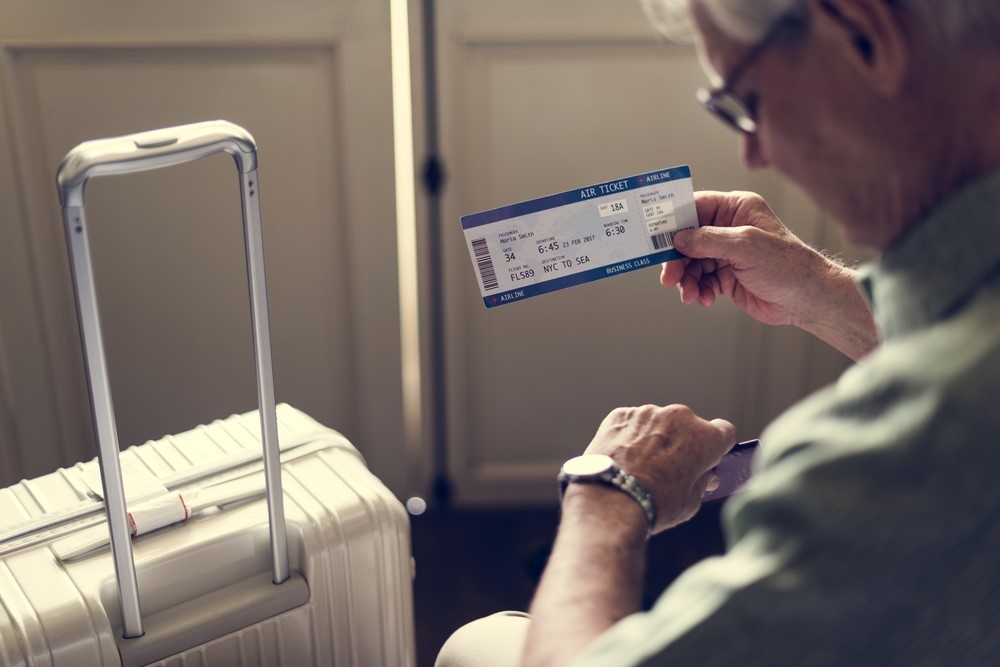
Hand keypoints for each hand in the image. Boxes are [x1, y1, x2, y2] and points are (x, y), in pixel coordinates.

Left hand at [581, 404, 735, 532]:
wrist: (610, 500)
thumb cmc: (655, 504)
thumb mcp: (691, 502)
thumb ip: (703, 483)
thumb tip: (706, 476)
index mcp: (705, 438)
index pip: (724, 432)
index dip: (717, 447)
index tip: (708, 458)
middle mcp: (679, 417)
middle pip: (688, 426)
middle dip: (683, 442)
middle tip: (669, 467)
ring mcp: (648, 413)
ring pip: (658, 423)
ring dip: (655, 437)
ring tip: (640, 465)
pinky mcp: (621, 414)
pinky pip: (632, 423)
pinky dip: (630, 436)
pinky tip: (622, 458)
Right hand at [661, 191, 834, 324]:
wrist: (806, 299)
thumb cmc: (787, 264)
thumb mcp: (745, 245)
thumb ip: (708, 240)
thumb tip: (679, 239)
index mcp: (736, 209)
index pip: (696, 207)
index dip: (673, 220)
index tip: (655, 236)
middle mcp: (729, 228)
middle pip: (688, 239)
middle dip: (677, 259)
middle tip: (668, 276)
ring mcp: (726, 253)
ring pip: (692, 264)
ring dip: (687, 280)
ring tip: (690, 295)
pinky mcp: (726, 276)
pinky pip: (701, 281)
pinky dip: (698, 290)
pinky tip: (705, 299)